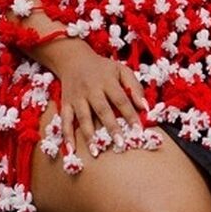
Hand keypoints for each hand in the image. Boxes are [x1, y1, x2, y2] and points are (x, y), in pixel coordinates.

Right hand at [33, 39, 147, 152]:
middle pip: (102, 110)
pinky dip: (66, 136)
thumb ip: (134, 87)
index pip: (121, 99)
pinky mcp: (65, 103)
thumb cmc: (103, 68)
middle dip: (111, 127)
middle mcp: (91, 90)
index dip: (130, 114)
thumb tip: (145, 107)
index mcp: (107, 81)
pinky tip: (71, 150)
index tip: (138, 130)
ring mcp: (77, 97)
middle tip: (120, 144)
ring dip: (89, 135)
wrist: (74, 59)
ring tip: (96, 151)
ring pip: (83, 117)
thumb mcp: (121, 70)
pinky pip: (65, 121)